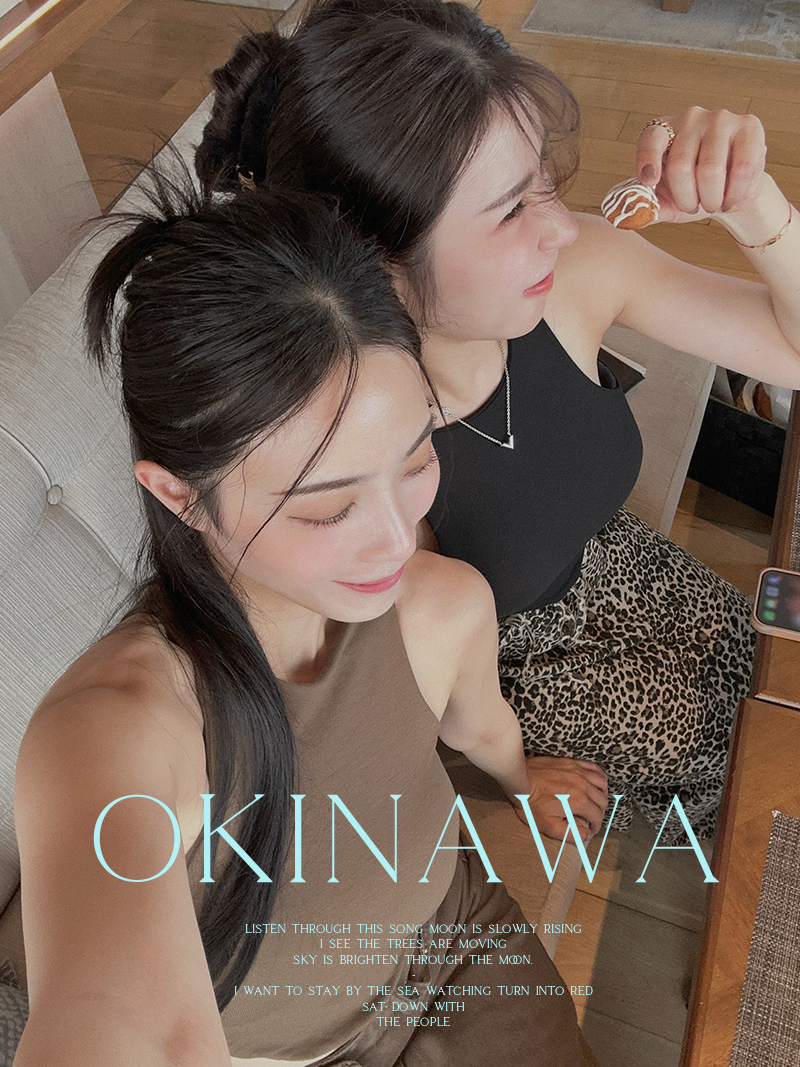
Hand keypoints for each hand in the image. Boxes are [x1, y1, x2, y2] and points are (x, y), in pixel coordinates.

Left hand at [512, 756, 607, 842]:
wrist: (520, 779)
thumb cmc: (532, 804)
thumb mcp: (548, 826)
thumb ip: (570, 834)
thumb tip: (586, 835)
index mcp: (580, 802)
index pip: (597, 816)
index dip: (596, 826)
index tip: (590, 829)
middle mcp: (583, 785)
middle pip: (602, 800)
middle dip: (599, 813)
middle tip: (591, 818)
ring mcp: (578, 771)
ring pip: (602, 783)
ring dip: (602, 794)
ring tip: (595, 801)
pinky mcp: (572, 762)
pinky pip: (593, 767)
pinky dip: (598, 776)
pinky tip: (595, 781)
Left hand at [635, 106, 767, 223]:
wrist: (732, 191)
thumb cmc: (694, 193)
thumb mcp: (667, 203)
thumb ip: (647, 207)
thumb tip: (623, 219)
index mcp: (663, 130)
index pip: (650, 139)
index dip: (648, 161)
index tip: (650, 183)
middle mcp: (690, 118)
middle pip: (680, 164)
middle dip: (686, 198)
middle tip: (692, 206)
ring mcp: (721, 119)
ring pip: (710, 169)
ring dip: (711, 199)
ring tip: (713, 203)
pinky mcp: (749, 126)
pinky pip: (740, 167)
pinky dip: (733, 193)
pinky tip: (730, 198)